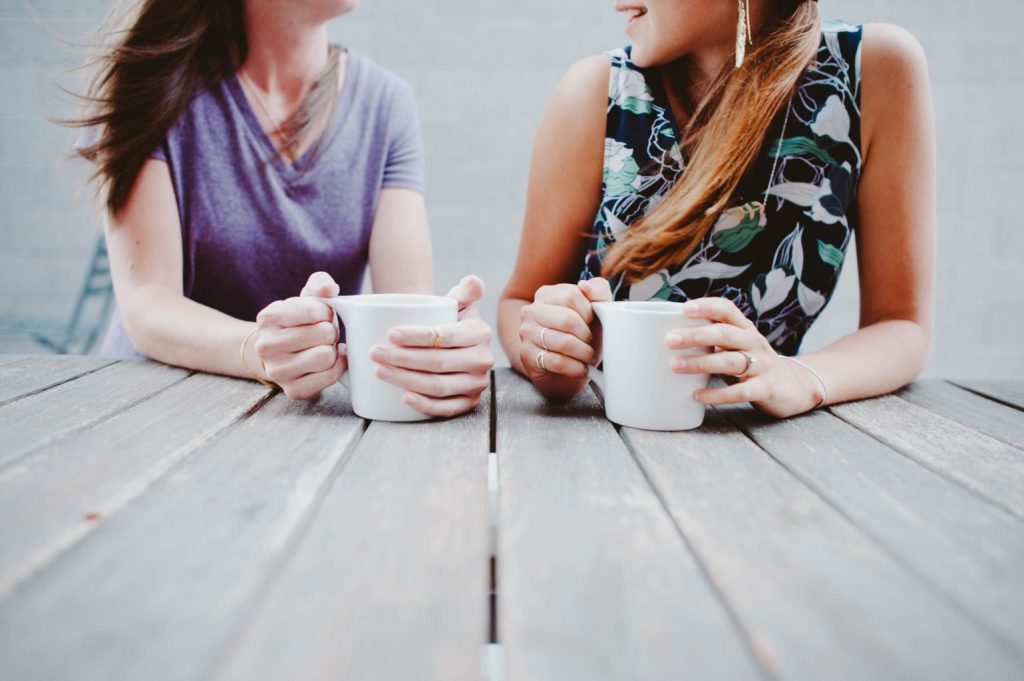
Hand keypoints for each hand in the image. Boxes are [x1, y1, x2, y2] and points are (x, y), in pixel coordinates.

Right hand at [253, 272, 345, 399]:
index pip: (316, 311)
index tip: (320, 316)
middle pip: (325, 334)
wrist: (276, 354)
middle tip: (323, 335)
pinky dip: (335, 369)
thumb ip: (319, 284)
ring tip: (324, 347)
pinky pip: (328, 377)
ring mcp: (277, 370)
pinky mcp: (292, 390)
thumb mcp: (304, 297)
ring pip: (327, 356)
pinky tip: (328, 363)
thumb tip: (329, 288)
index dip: (327, 312)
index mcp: (269, 317)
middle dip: (331, 332)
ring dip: (333, 350)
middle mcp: (267, 345)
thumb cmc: (298, 322)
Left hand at [370, 275, 493, 417]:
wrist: (453, 345)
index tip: (389, 334)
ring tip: (380, 371)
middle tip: (375, 353)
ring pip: (439, 386)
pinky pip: (447, 408)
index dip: (416, 336)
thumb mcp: (459, 303)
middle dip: (403, 359)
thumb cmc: (450, 321)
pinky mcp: (469, 402)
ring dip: (406, 380)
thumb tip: (473, 281)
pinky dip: (426, 405)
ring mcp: (477, 383)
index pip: (444, 336)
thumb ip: (465, 290)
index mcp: (480, 332)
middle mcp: (483, 360)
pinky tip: (404, 397)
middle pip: (438, 362)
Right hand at [518, 277, 610, 384]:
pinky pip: (556, 361)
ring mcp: (526, 333)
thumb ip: (598, 290)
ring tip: (587, 357)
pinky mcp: (526, 355)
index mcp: (547, 294)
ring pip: (562, 342)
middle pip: (567, 319)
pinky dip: (575, 368)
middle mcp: (531, 310)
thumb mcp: (596, 309)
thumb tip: (585, 285)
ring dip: (583, 354)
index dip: (589, 312)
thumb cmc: (581, 333)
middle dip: (586, 336)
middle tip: (591, 344)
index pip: (572, 295)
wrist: (562, 366)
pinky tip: (580, 368)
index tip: (592, 323)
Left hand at [666, 297, 824, 417]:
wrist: (795, 387)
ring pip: (730, 361)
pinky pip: (741, 391)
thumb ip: (712, 340)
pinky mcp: (766, 388)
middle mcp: (754, 342)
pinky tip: (698, 396)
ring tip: (675, 366)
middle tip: (669, 340)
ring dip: (701, 363)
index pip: (727, 309)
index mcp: (744, 329)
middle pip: (724, 334)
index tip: (683, 309)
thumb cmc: (753, 363)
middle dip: (695, 335)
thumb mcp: (737, 347)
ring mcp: (762, 365)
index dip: (706, 306)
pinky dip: (718, 394)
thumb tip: (668, 336)